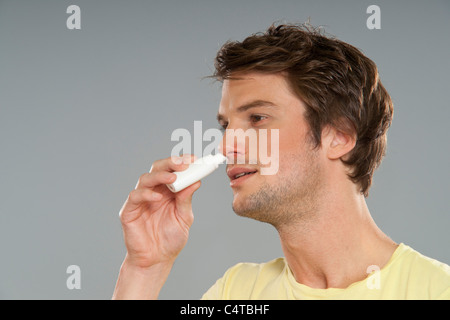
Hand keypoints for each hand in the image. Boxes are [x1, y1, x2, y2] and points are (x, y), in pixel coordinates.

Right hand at [119, 154, 199, 268]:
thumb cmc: (170, 239)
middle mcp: (153, 192)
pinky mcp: (129, 211)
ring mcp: (140, 200)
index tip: (194, 159)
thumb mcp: (184, 217)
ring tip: (173, 178)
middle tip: (183, 163)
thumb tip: (196, 181)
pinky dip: (146, 194)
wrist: (157, 260)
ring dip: (160, 175)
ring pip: (145, 179)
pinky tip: (157, 197)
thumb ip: (186, 199)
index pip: (172, 170)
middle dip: (171, 163)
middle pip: (157, 168)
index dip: (181, 162)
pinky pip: (135, 196)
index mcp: (167, 191)